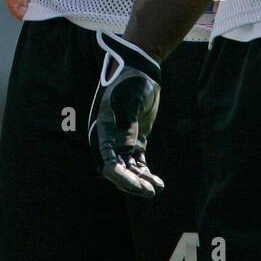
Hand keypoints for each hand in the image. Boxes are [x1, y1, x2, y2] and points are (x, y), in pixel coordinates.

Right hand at [88, 32, 163, 197]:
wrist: (140, 70)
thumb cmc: (132, 82)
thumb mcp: (129, 99)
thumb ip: (127, 121)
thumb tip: (126, 145)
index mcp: (102, 131)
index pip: (108, 163)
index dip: (120, 178)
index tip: (138, 184)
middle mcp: (108, 139)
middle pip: (116, 172)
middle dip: (131, 184)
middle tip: (149, 190)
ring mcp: (121, 141)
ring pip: (128, 170)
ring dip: (140, 181)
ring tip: (156, 187)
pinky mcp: (134, 141)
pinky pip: (137, 163)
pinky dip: (145, 174)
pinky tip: (158, 182)